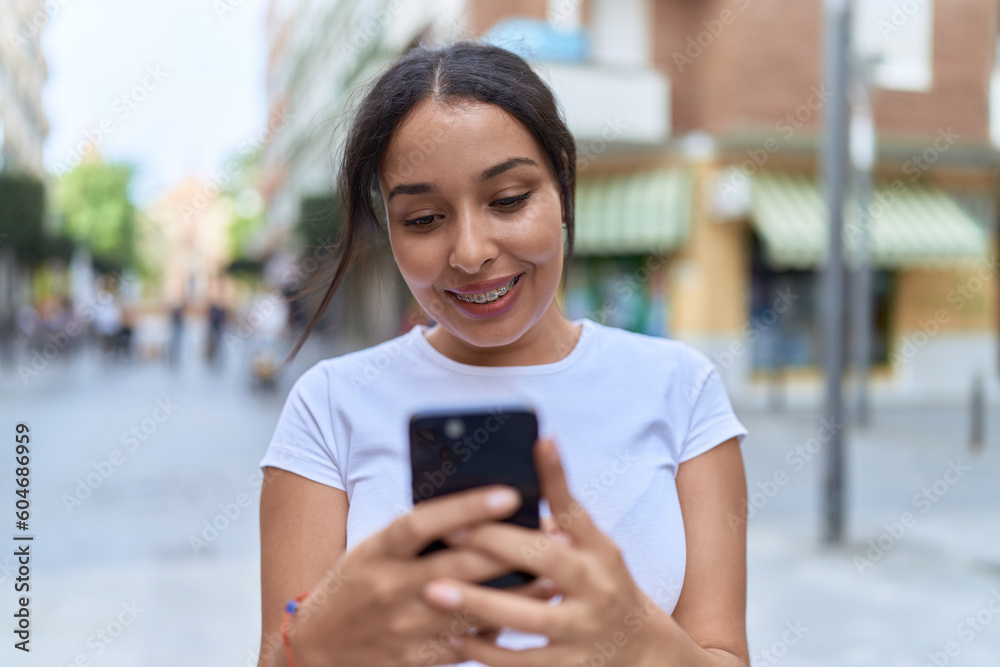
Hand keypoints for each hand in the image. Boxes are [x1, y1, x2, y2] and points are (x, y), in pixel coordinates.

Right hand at [288, 484, 556, 666]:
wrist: (316, 650)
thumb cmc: (354, 586)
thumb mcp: (371, 551)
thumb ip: (415, 534)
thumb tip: (471, 510)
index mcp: (377, 551)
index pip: (424, 521)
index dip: (467, 507)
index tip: (509, 494)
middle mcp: (391, 587)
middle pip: (458, 565)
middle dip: (509, 550)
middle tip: (554, 537)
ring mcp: (404, 627)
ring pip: (471, 608)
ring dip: (516, 594)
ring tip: (554, 578)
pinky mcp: (416, 659)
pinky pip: (466, 644)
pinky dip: (496, 629)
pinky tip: (526, 618)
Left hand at [420, 438, 675, 666]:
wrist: (643, 654)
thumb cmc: (601, 587)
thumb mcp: (593, 550)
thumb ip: (560, 520)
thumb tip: (521, 472)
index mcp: (598, 551)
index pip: (574, 508)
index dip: (556, 476)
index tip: (538, 442)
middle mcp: (596, 587)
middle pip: (545, 560)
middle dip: (495, 544)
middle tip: (451, 531)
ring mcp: (583, 631)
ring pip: (526, 618)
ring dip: (479, 604)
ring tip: (435, 591)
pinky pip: (522, 662)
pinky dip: (487, 652)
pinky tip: (455, 638)